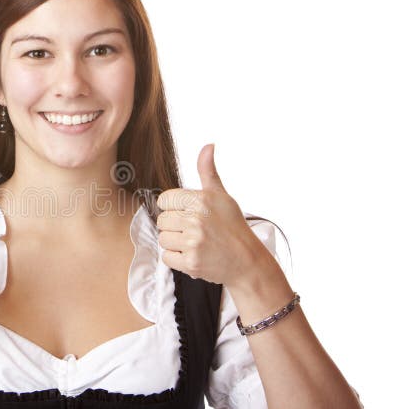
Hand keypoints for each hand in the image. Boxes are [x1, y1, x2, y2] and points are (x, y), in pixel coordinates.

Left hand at [157, 143, 270, 287]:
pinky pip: (166, 257)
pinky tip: (194, 255)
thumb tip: (208, 145)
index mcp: (201, 200)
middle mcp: (196, 219)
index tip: (187, 214)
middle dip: (174, 227)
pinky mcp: (191, 262)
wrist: (247, 260)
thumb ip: (208, 171)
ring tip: (194, 243)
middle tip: (194, 231)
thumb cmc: (232, 226)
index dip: (173, 208)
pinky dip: (177, 259)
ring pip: (163, 239)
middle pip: (162, 220)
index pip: (164, 200)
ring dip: (175, 243)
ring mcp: (193, 242)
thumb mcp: (221, 195)